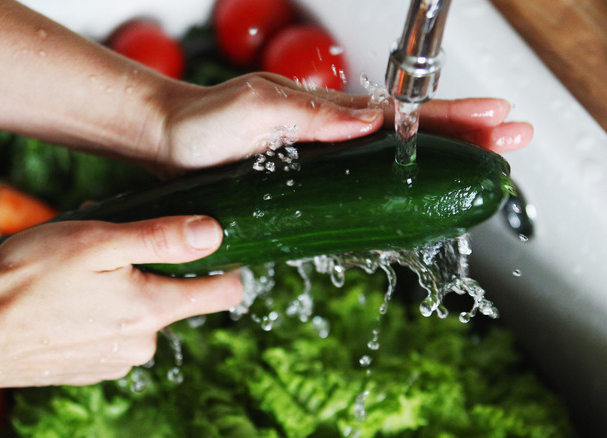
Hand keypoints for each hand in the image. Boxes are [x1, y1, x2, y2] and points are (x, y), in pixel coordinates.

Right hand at [0, 216, 241, 389]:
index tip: (212, 245)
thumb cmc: (30, 279)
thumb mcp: (99, 241)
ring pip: (139, 313)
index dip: (226, 265)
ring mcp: (117, 362)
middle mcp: (143, 344)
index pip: (225, 292)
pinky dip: (98, 312)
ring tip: (76, 272)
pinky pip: (112, 333)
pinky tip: (64, 299)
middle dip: (150, 269)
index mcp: (154, 310)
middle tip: (107, 248)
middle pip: (174, 298)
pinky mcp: (92, 369)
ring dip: (120, 289)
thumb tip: (214, 233)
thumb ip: (162, 237)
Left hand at [156, 72, 531, 173]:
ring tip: (480, 166)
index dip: (453, 118)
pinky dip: (396, 189)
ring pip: (394, 161)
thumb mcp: (257, 108)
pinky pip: (362, 186)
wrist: (170, 144)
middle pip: (413, 136)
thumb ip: (311, 114)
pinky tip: (416, 198)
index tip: (497, 120)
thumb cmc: (204, 121)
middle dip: (465, 137)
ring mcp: (323, 161)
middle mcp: (332, 136)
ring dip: (440, 162)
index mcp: (329, 114)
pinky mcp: (307, 185)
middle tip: (510, 142)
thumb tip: (370, 119)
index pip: (406, 115)